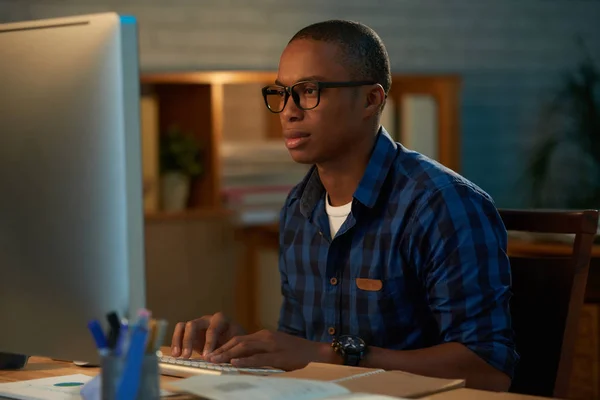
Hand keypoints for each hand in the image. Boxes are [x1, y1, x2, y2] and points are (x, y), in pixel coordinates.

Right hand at [170, 312, 245, 357]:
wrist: (234, 342)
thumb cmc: (237, 342)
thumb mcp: (237, 344)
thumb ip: (228, 350)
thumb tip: (219, 359)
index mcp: (221, 319)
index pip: (212, 329)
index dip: (209, 343)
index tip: (206, 357)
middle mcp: (207, 320)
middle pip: (193, 324)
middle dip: (189, 340)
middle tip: (187, 356)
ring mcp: (197, 325)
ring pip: (182, 327)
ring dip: (178, 340)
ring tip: (177, 355)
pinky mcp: (189, 333)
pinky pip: (179, 334)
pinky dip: (176, 343)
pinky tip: (176, 355)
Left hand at [206, 329, 338, 370]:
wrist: (317, 353)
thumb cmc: (297, 353)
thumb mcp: (276, 350)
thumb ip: (261, 352)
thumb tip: (243, 359)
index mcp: (264, 336)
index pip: (238, 339)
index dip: (224, 346)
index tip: (211, 353)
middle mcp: (266, 337)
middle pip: (238, 341)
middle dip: (221, 350)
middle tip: (208, 358)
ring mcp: (272, 346)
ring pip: (245, 348)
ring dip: (228, 354)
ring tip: (215, 361)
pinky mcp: (278, 356)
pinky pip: (258, 358)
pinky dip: (245, 360)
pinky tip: (234, 363)